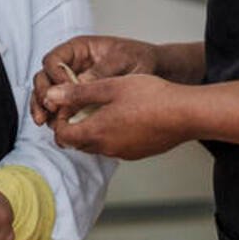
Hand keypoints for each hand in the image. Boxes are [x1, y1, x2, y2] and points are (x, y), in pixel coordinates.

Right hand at [30, 35, 160, 124]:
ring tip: (44, 122)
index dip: (55, 75)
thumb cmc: (139, 58)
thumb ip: (101, 71)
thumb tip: (80, 83)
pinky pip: (61, 105)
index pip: (54, 59)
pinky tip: (56, 125)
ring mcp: (73, 81)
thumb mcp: (123, 61)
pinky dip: (55, 115)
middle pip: (44, 77)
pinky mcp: (79, 98)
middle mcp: (71, 64)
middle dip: (41, 94)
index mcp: (79, 49)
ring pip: (48, 93)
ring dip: (42, 107)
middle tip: (47, 109)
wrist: (156, 70)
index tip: (64, 91)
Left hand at [47, 73, 191, 159]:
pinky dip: (110, 133)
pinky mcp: (139, 152)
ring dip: (92, 129)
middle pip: (77, 142)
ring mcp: (125, 152)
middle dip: (73, 124)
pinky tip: (123, 114)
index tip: (67, 102)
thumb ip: (77, 93)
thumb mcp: (109, 86)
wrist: (187, 113)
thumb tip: (51, 96)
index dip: (59, 119)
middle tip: (81, 103)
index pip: (62, 136)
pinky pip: (115, 145)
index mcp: (97, 132)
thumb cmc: (151, 97)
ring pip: (97, 144)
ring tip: (102, 106)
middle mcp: (108, 148)